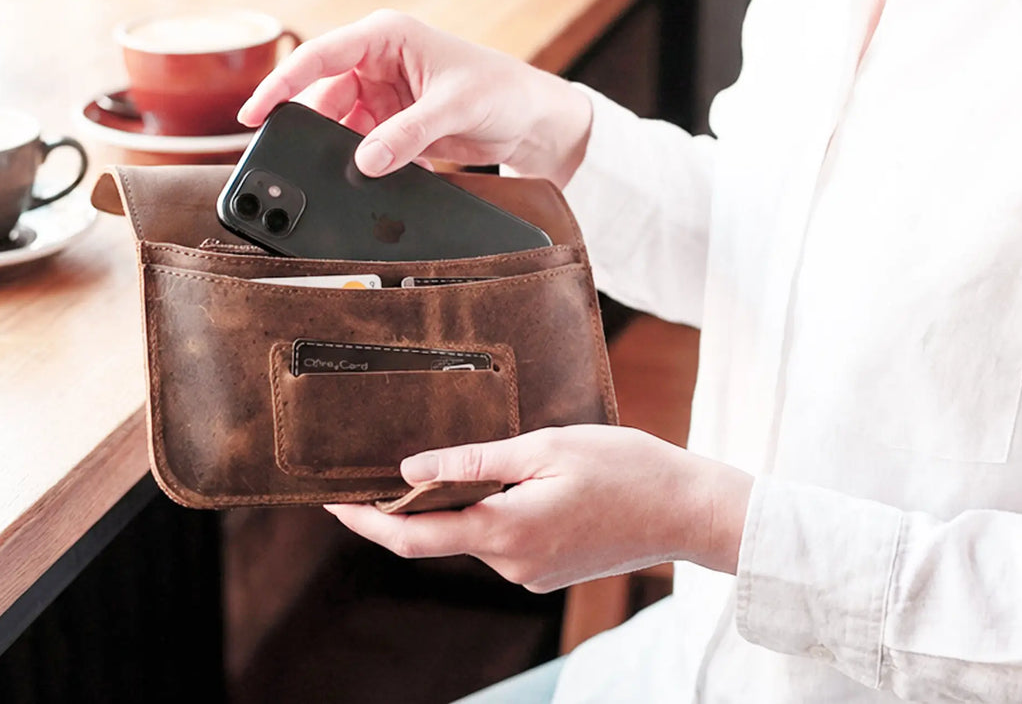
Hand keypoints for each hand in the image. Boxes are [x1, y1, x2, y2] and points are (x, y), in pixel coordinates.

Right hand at [237, 10, 592, 186]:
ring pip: (343, 127)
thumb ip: (407, 135)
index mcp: (387, 36)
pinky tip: (376, 176)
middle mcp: (379, 62)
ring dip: (344, 152)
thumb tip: (364, 163)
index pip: (320, 56)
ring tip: (348, 174)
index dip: (282, 83)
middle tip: (301, 161)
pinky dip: (367, 164)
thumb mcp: (454, 109)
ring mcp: (385, 97)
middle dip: (316, 129)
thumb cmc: (502, 90)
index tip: (254, 113)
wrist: (533, 120)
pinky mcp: (396, 126)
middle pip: (325, 97)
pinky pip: (365, 147)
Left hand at [325, 425, 753, 591]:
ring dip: (464, 503)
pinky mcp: (548, 572)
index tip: (333, 503)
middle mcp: (512, 564)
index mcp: (505, 531)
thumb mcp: (547, 447)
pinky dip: (493, 514)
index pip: (412, 538)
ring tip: (486, 457)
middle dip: (415, 504)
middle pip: (441, 535)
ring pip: (476, 534)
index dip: (367, 521)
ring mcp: (531, 574)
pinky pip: (504, 541)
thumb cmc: (626, 469)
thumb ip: (475, 462)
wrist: (688, 511)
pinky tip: (519, 482)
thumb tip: (412, 469)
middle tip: (398, 461)